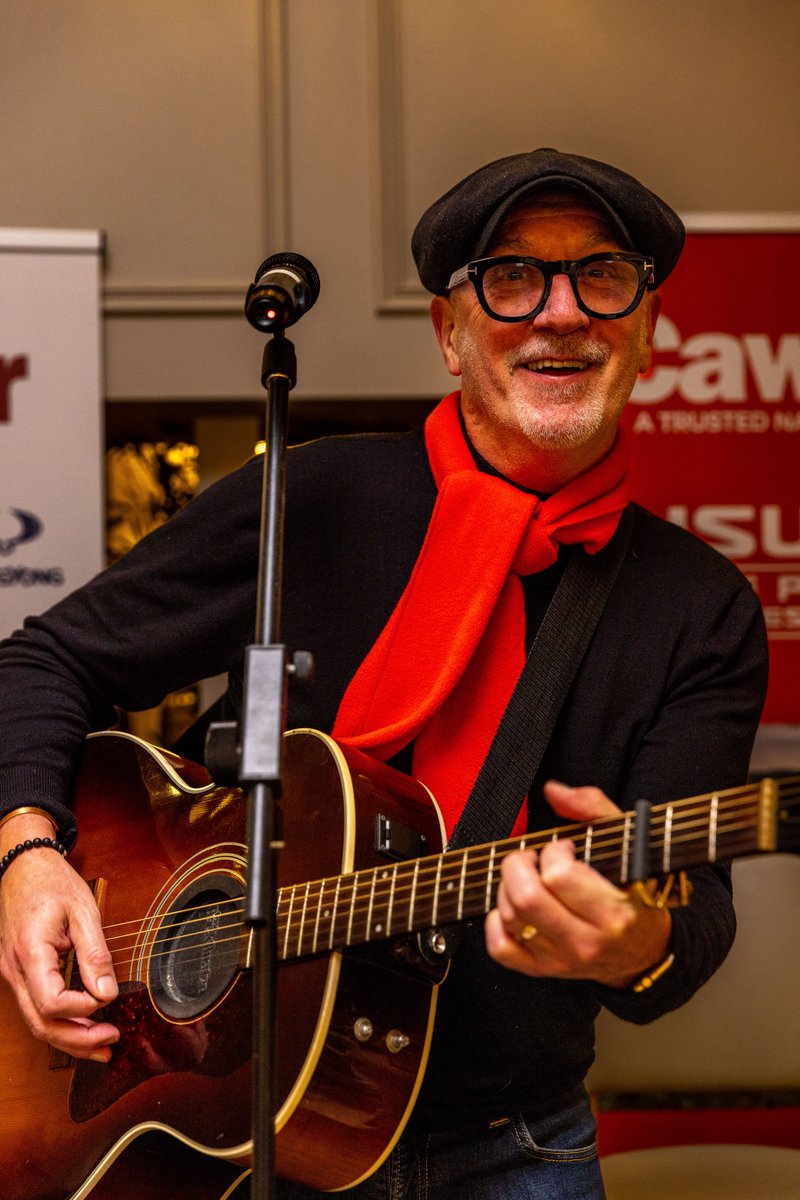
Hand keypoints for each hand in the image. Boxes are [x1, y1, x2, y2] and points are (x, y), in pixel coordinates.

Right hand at [0, 812, 118, 1058]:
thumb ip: (96, 954)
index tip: (109, 1000)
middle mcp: (15, 971)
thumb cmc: (52, 883)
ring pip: (36, 1022)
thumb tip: (108, 992)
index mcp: (30, 954)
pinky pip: (37, 1007)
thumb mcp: (83, 911)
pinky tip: (84, 1025)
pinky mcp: (21, 975)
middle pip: (41, 1024)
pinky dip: (60, 1022)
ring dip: (69, 1038)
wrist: (24, 867)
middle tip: (111, 1043)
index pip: (51, 1003)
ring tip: (103, 1044)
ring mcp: (14, 975)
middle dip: (77, 1040)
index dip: (82, 1011)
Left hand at [484, 781, 671, 986]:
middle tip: (533, 858)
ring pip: (511, 917)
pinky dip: (496, 922)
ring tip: (528, 878)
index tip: (564, 848)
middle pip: (527, 898)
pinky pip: (501, 949)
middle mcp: (586, 942)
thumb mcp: (630, 845)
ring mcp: (562, 960)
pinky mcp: (543, 971)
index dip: (554, 851)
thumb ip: (593, 808)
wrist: (645, 953)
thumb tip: (553, 790)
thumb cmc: (637, 894)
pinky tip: (512, 907)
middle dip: (519, 865)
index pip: (560, 876)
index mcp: (614, 913)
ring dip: (508, 887)